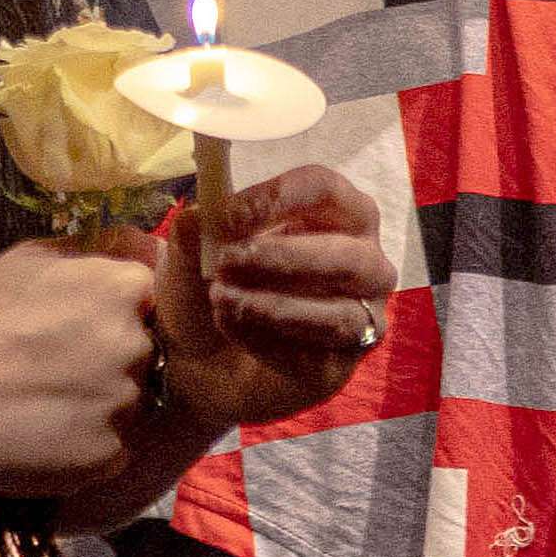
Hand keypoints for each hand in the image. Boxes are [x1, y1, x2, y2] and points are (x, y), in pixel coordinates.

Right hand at [0, 244, 172, 500]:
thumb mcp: (30, 259)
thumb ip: (100, 247)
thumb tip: (153, 244)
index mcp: (122, 289)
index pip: (151, 297)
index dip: (115, 311)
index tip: (78, 324)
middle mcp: (136, 345)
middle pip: (145, 351)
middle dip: (110, 356)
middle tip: (54, 366)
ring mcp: (124, 405)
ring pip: (129, 400)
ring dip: (99, 401)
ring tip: (42, 401)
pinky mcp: (108, 455)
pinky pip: (112, 445)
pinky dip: (85, 442)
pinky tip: (42, 433)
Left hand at [136, 166, 396, 438]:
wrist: (198, 357)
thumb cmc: (213, 286)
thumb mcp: (192, 254)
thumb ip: (196, 230)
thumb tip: (200, 215)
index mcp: (334, 216)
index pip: (327, 191)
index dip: (281, 198)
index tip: (230, 214)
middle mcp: (363, 262)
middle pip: (349, 256)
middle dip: (286, 258)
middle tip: (228, 261)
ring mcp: (361, 317)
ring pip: (340, 314)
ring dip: (274, 306)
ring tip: (221, 299)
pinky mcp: (341, 365)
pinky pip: (317, 355)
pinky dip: (267, 340)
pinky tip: (231, 327)